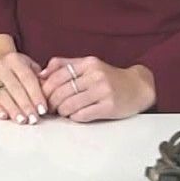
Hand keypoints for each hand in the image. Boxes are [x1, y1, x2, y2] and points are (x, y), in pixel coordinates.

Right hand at [0, 49, 47, 123]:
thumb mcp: (29, 66)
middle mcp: (0, 66)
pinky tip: (5, 116)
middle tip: (34, 118)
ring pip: (2, 95)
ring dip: (13, 110)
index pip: (27, 78)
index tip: (42, 109)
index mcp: (14, 59)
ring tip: (22, 120)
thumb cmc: (15, 67)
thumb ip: (40, 78)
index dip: (36, 95)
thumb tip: (50, 93)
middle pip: (15, 88)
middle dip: (26, 105)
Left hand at [40, 57, 156, 121]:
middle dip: (51, 102)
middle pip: (62, 92)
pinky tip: (75, 115)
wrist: (138, 87)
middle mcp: (96, 75)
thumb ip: (65, 65)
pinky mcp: (109, 107)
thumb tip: (41, 74)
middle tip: (49, 108)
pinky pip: (82, 115)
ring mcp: (103, 91)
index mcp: (89, 63)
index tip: (41, 95)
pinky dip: (74, 117)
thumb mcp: (89, 65)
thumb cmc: (109, 78)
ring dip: (61, 111)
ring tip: (62, 112)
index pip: (58, 75)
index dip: (45, 88)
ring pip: (70, 105)